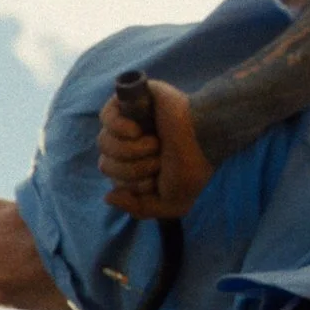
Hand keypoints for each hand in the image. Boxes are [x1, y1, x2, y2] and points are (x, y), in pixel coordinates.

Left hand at [99, 79, 213, 219]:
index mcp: (134, 165)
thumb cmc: (191, 169)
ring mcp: (128, 121)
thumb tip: (108, 196)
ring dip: (130, 151)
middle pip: (105, 163)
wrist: (205, 139)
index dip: (131, 184)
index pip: (112, 178)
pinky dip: (118, 127)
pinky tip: (136, 131)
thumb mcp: (170, 204)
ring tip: (155, 144)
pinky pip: (106, 115)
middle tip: (158, 160)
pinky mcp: (131, 101)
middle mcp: (128, 144)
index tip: (157, 178)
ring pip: (104, 142)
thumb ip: (138, 209)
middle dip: (131, 169)